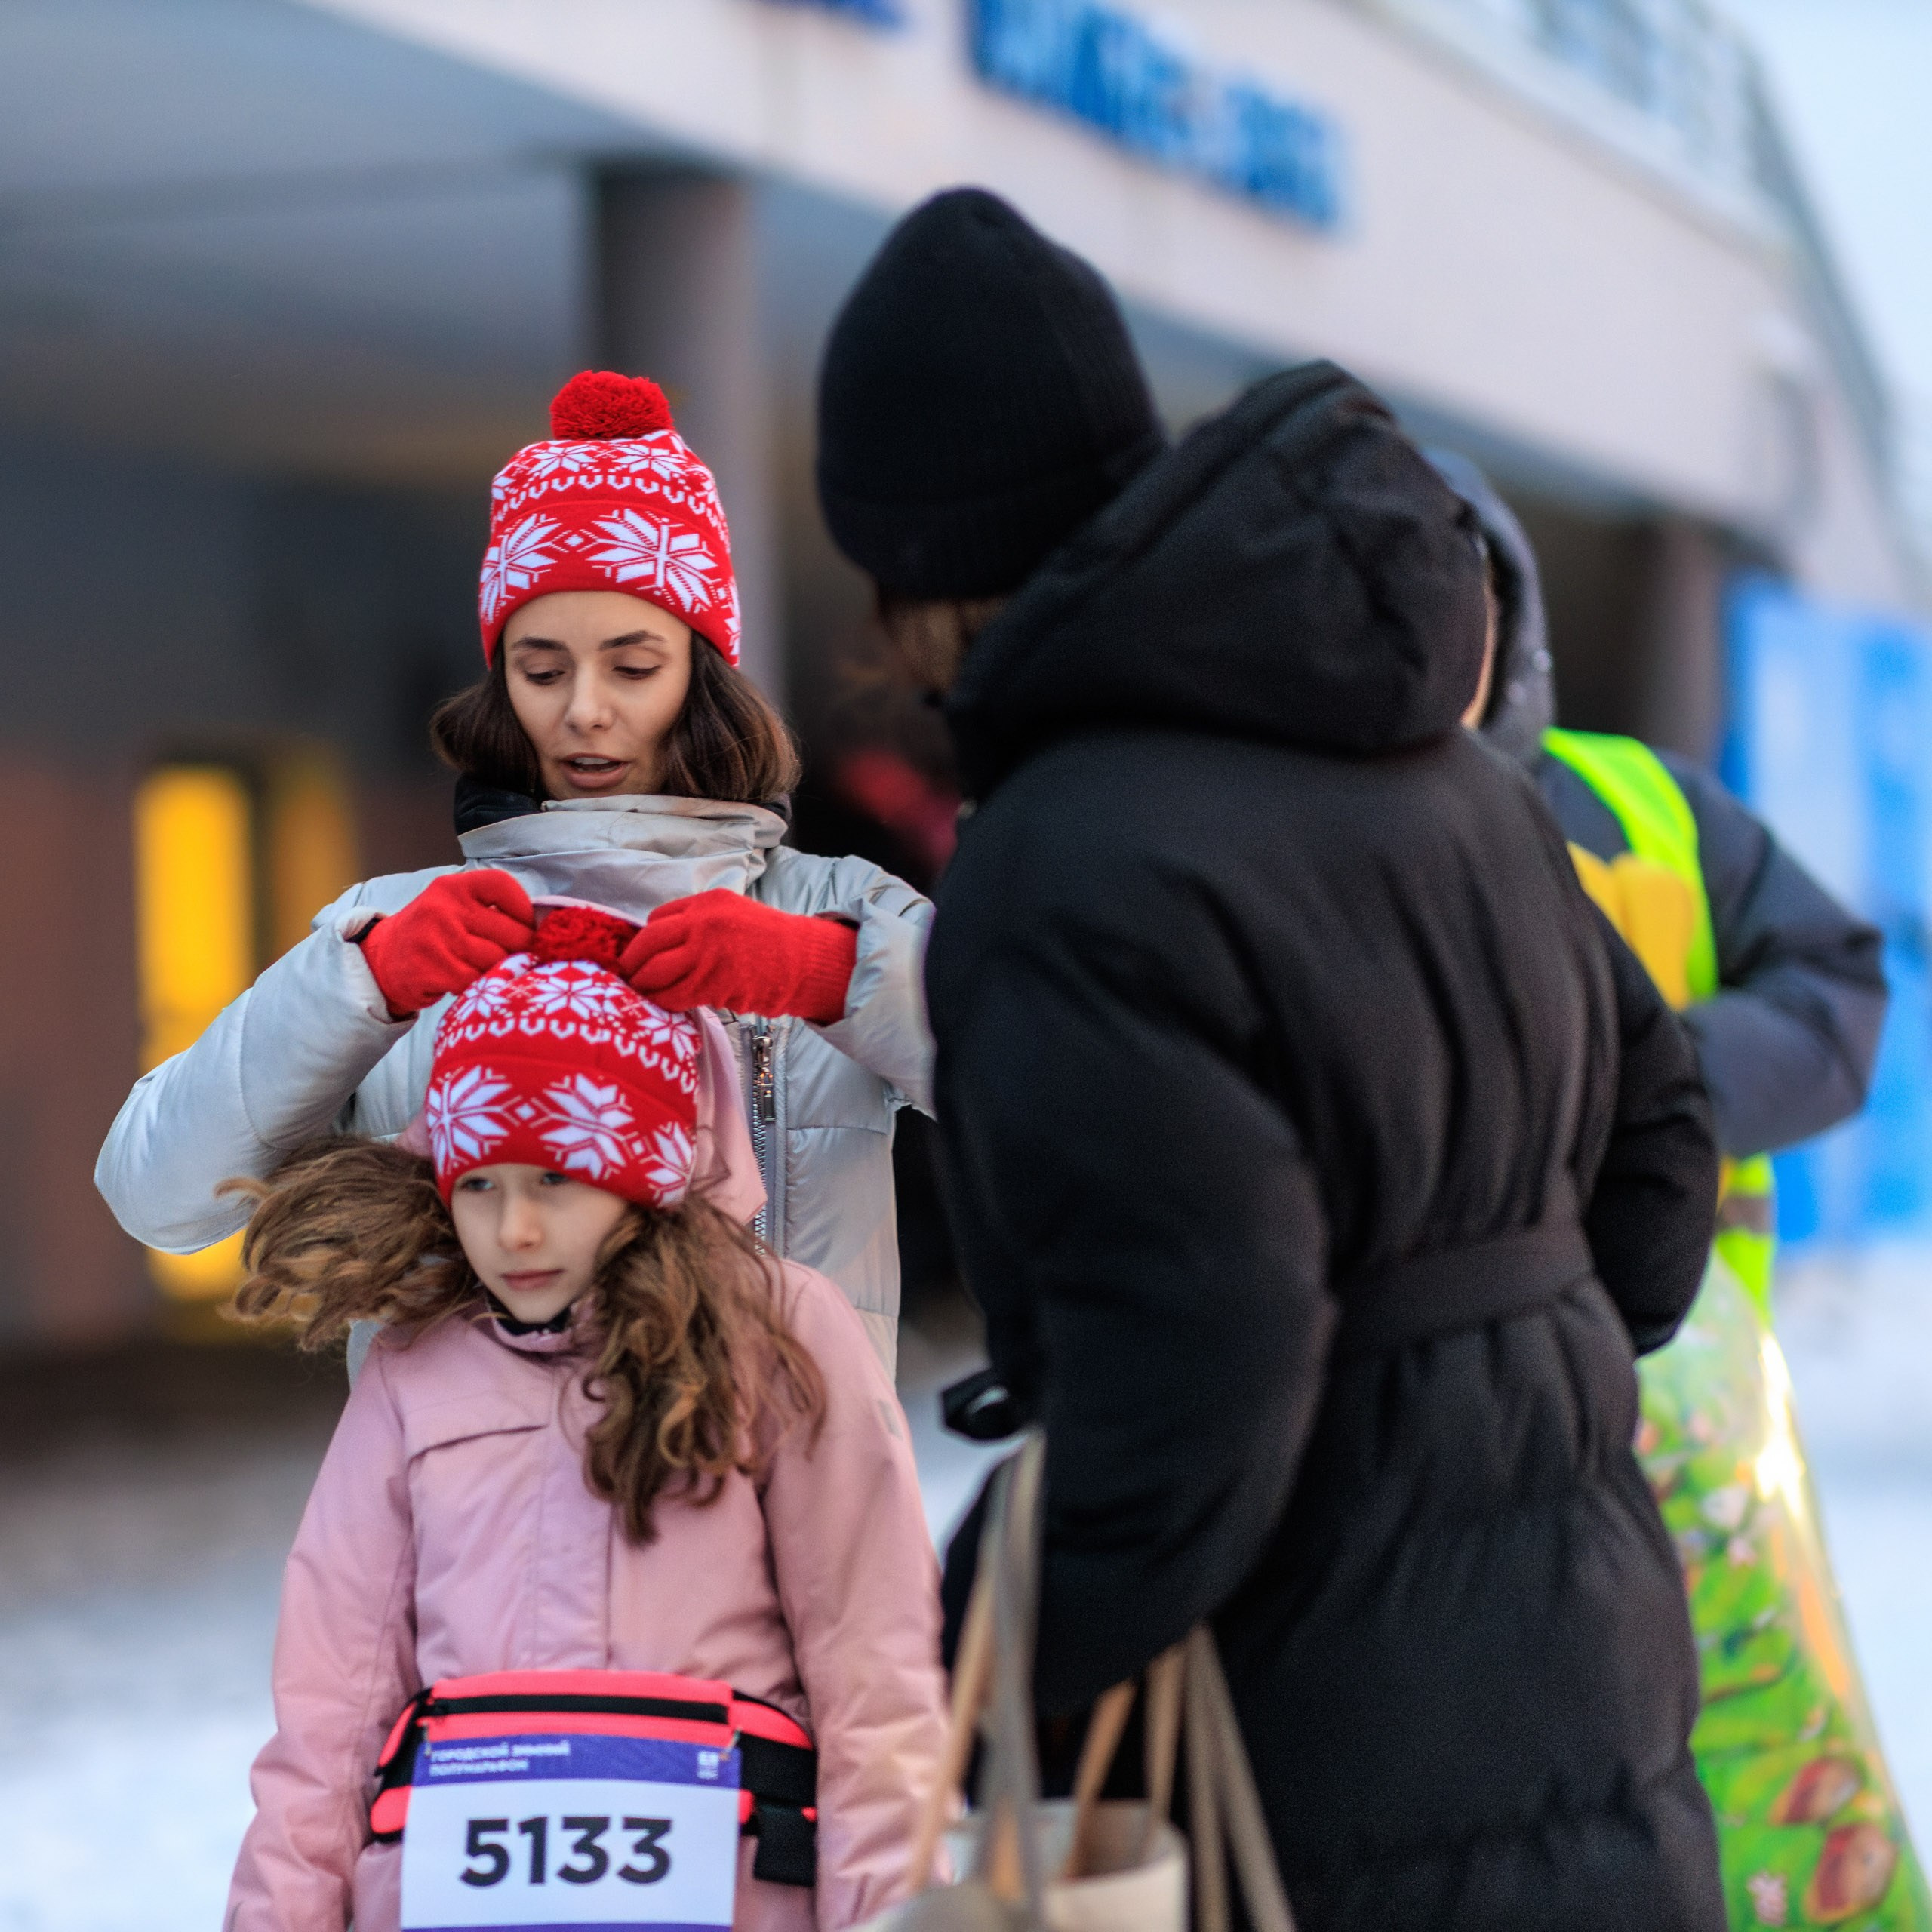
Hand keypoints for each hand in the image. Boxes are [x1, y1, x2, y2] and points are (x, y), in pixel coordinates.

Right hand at [356, 870, 535, 1018]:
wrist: (383, 959)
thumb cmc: (433, 932)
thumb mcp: (455, 907)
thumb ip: (492, 910)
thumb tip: (543, 926)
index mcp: (454, 886)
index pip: (503, 886)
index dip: (525, 909)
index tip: (530, 926)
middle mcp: (443, 908)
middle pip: (509, 932)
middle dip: (521, 948)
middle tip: (517, 957)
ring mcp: (435, 940)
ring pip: (496, 961)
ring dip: (499, 970)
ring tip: (488, 970)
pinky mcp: (430, 971)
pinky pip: (476, 982)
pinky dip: (479, 986)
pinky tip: (468, 982)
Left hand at [621, 889, 857, 1023]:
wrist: (804, 963)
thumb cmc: (773, 942)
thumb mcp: (737, 914)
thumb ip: (703, 922)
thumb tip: (669, 944)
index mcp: (708, 903)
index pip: (659, 918)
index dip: (647, 938)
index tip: (644, 953)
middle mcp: (703, 923)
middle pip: (648, 942)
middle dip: (633, 961)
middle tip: (627, 974)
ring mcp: (706, 954)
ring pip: (655, 971)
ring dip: (644, 985)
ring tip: (641, 993)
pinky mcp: (711, 984)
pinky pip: (673, 995)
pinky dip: (664, 1002)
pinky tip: (665, 1004)